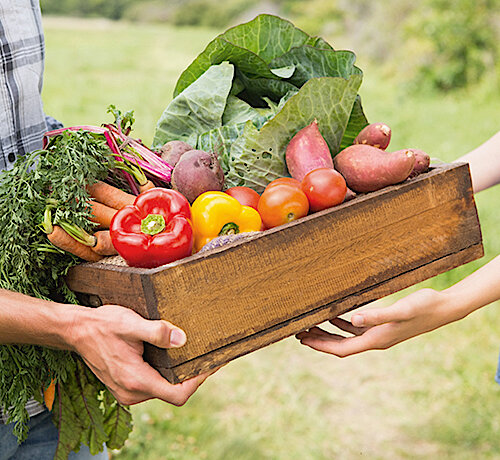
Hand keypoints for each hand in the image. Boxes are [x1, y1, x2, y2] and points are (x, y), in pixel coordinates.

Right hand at [66, 304, 213, 405]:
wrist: (76, 330)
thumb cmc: (103, 325)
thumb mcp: (130, 323)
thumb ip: (157, 332)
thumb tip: (182, 339)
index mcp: (135, 380)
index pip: (177, 395)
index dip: (198, 382)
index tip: (212, 364)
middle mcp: (131, 392)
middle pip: (173, 394)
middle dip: (192, 377)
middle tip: (209, 357)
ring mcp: (127, 392)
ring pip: (164, 390)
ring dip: (179, 376)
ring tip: (194, 355)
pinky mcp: (125, 386)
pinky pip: (153, 386)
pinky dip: (166, 375)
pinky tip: (173, 358)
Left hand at [296, 288, 463, 356]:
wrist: (443, 308)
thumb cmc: (423, 307)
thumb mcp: (400, 310)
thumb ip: (377, 315)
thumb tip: (353, 320)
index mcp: (376, 340)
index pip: (342, 348)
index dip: (321, 345)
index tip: (302, 339)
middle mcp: (376, 340)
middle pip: (341, 345)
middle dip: (319, 340)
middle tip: (298, 332)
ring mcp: (379, 334)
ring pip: (347, 337)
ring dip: (328, 332)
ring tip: (310, 325)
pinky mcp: (383, 326)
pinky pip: (357, 328)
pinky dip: (342, 324)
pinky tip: (335, 315)